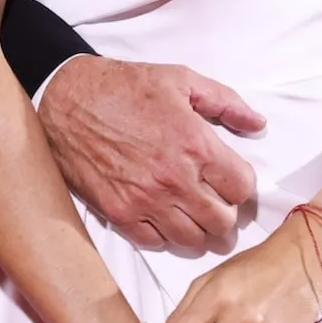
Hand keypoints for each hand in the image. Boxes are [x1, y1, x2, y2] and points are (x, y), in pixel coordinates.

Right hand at [38, 55, 265, 248]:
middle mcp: (174, 179)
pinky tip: (165, 218)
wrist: (64, 97)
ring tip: (195, 216)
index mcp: (196, 145)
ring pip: (194, 240)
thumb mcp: (181, 80)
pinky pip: (156, 242)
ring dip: (200, 231)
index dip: (242, 187)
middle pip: (223, 222)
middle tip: (219, 206)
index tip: (232, 182)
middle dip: (227, 216)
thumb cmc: (124, 87)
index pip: (242, 189)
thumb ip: (226, 102)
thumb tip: (257, 124)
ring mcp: (145, 200)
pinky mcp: (119, 212)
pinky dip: (166, 235)